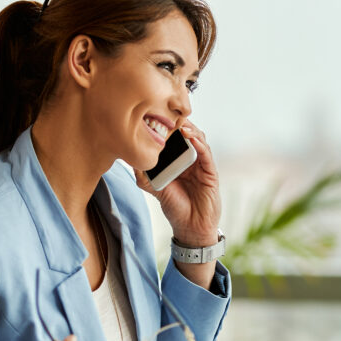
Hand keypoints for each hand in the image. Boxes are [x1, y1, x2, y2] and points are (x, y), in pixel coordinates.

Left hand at [135, 120, 220, 246]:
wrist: (190, 228)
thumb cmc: (175, 207)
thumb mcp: (156, 188)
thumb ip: (144, 175)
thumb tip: (129, 161)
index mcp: (179, 161)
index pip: (175, 138)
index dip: (167, 126)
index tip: (155, 116)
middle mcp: (192, 160)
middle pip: (188, 134)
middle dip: (179, 122)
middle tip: (167, 112)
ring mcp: (202, 165)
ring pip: (199, 140)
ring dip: (190, 130)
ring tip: (179, 123)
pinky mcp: (211, 173)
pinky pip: (206, 154)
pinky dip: (199, 144)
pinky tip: (191, 137)